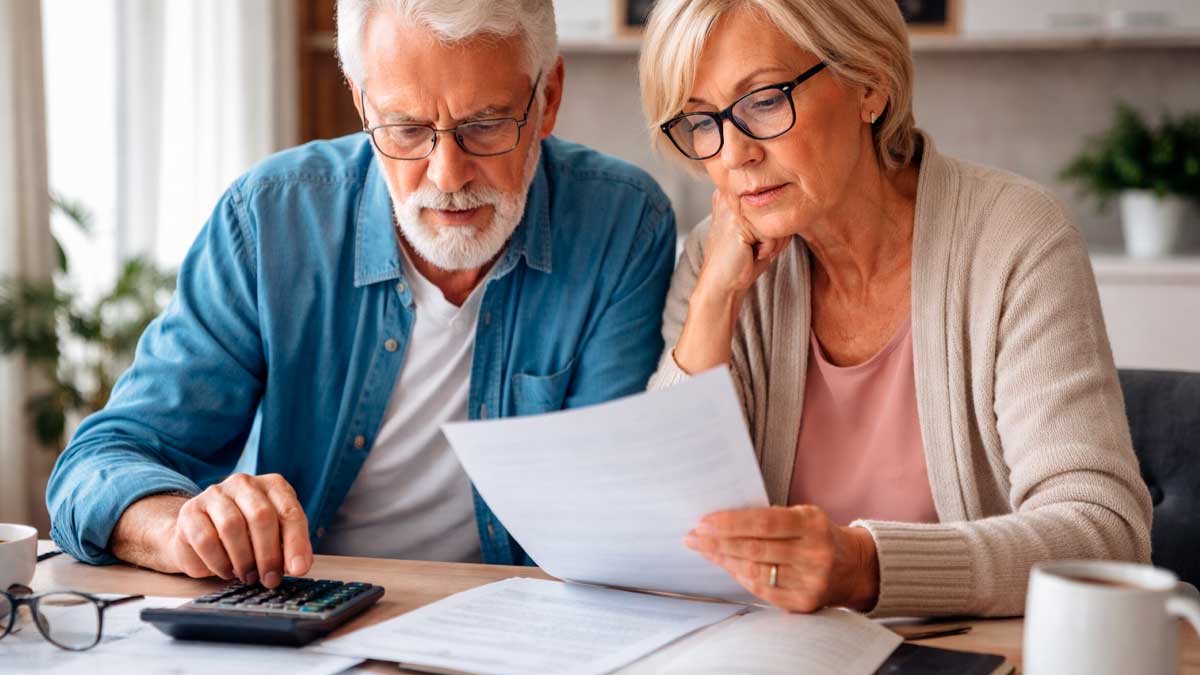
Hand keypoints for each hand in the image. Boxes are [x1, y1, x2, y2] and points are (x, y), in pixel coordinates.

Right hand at [164, 473, 312, 587]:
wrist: (199, 533)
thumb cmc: (246, 535)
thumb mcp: (273, 536)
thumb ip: (288, 546)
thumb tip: (299, 566)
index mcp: (271, 485)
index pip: (289, 511)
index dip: (296, 542)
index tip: (298, 569)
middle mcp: (244, 483)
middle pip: (261, 516)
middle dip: (268, 554)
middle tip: (270, 579)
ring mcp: (214, 494)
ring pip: (232, 527)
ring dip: (243, 560)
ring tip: (249, 577)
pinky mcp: (190, 512)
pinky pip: (206, 540)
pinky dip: (219, 562)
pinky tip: (227, 571)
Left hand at [683, 505, 879, 612]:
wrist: (853, 567)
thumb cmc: (818, 535)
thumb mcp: (803, 515)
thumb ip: (769, 516)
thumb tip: (721, 519)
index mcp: (812, 526)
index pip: (763, 522)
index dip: (730, 523)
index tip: (703, 522)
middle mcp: (813, 554)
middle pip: (754, 549)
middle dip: (717, 543)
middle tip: (693, 537)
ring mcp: (809, 582)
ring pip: (754, 572)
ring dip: (723, 560)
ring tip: (704, 550)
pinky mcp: (803, 603)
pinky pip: (761, 590)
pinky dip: (739, 576)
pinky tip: (726, 565)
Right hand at [695, 190, 788, 298]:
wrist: (720, 283)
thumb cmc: (740, 260)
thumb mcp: (757, 232)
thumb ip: (772, 214)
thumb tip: (796, 206)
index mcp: (734, 195)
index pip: (773, 200)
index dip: (773, 225)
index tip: (759, 240)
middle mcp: (731, 196)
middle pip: (776, 208)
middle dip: (776, 234)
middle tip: (759, 248)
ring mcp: (734, 207)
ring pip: (776, 221)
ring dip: (773, 243)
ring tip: (755, 251)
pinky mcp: (739, 223)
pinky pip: (772, 233)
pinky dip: (768, 249)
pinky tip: (752, 255)